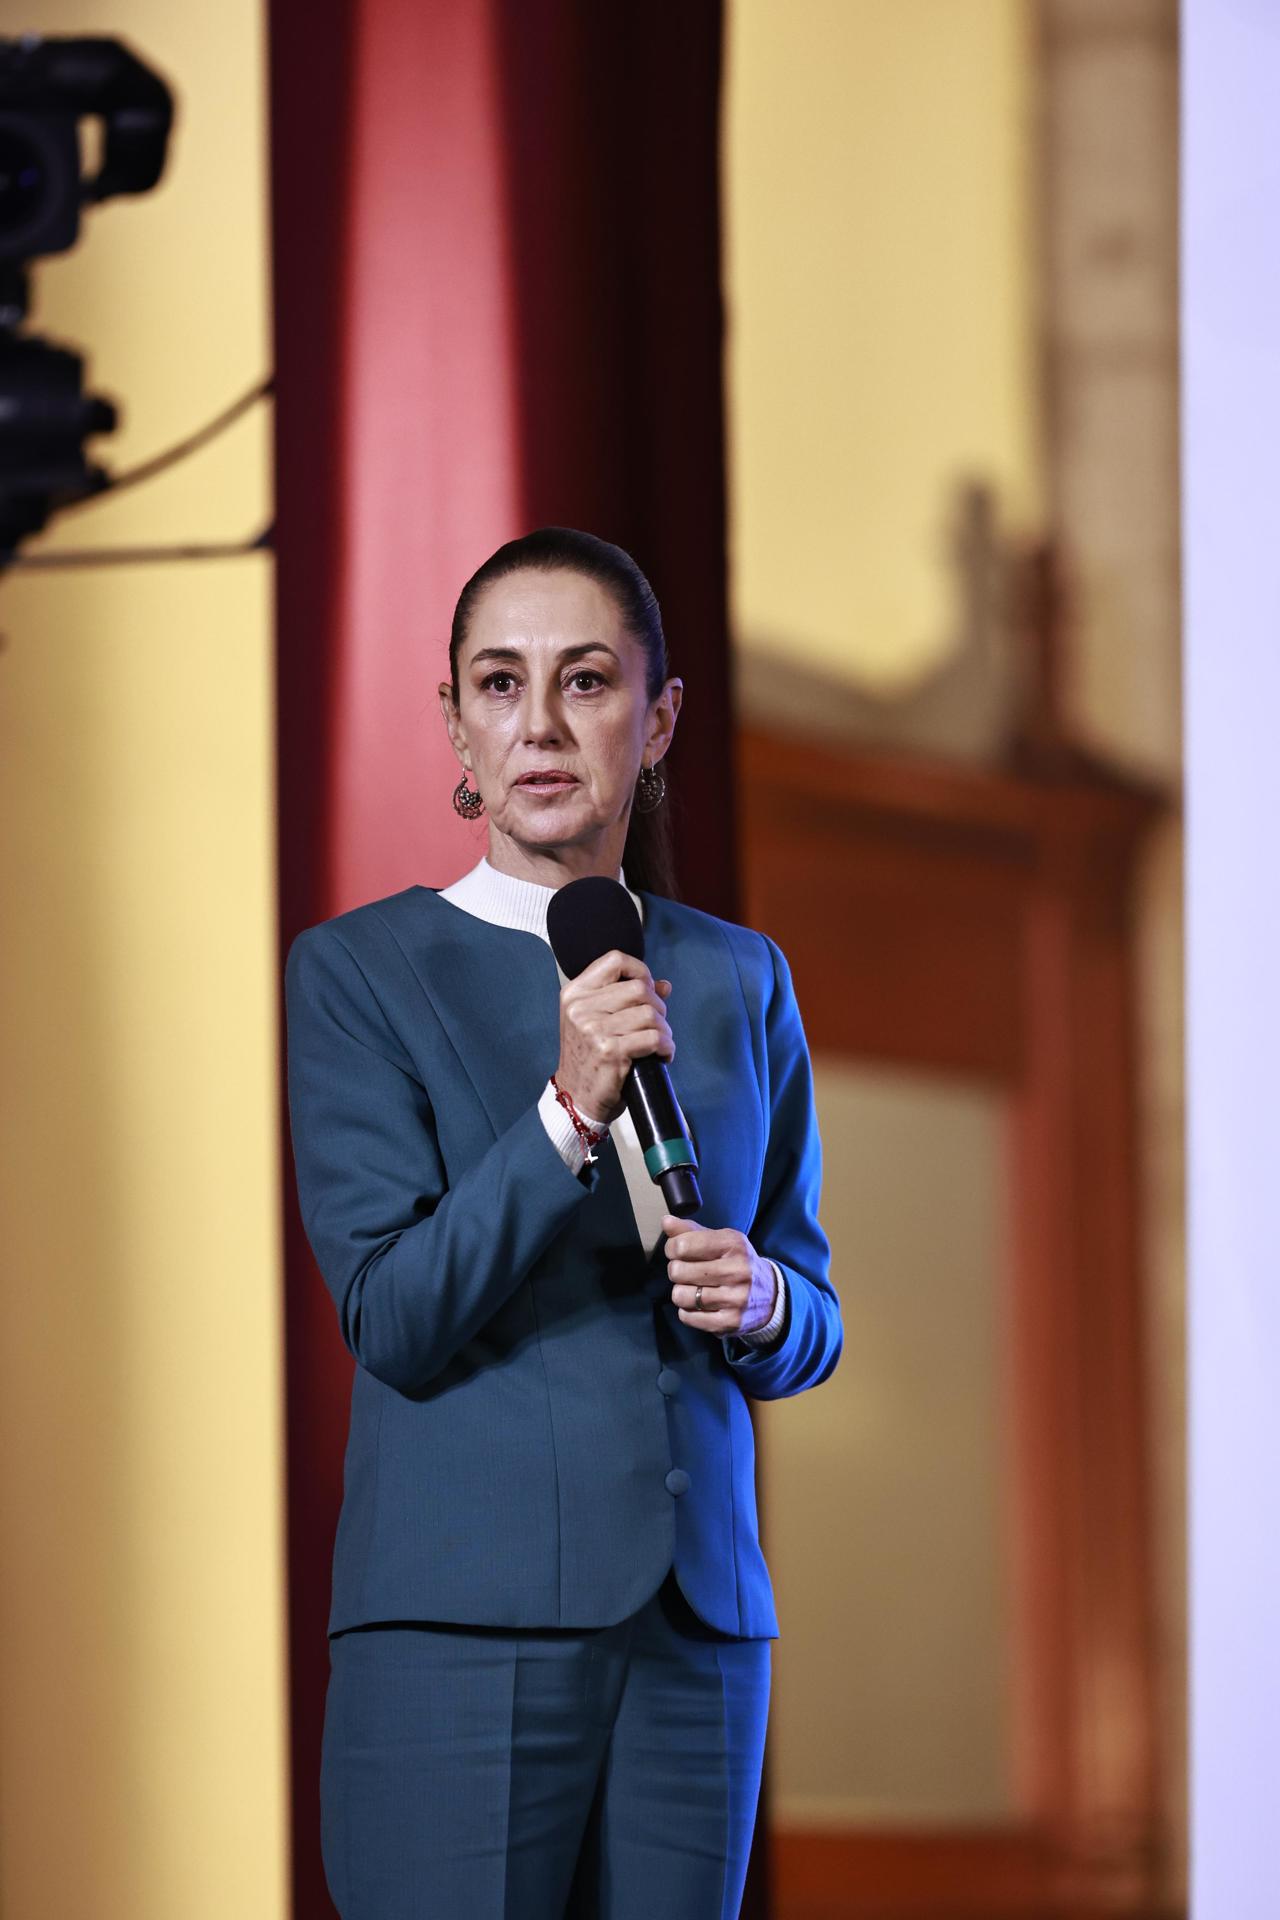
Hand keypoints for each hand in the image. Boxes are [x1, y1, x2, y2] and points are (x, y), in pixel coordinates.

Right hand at [555, 954, 673, 1124]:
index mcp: (575, 993)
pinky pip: (654, 1038)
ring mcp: (594, 1029)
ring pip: (650, 1013)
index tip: (648, 989)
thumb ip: (626, 998)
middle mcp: (581, 1008)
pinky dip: (666, 1046)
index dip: (640, 971)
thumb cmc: (588, 1056)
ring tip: (659, 1042)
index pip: (615, 960)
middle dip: (658, 1006)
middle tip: (657, 1024)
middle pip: (639, 988)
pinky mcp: (610, 1051)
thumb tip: (664, 985)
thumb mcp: (595, 1020)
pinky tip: (661, 1055)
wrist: (576, 1096)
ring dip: (664, 1029)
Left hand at [662, 1213, 777, 1335]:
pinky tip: (700, 1305)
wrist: (771, 1295)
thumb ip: (691, 1231)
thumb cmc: (737, 1263)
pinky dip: (688, 1311)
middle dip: (677, 1271)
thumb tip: (666, 1221)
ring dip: (681, 1292)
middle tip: (688, 1271)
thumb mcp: (721, 1240)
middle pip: (677, 1271)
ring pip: (680, 1296)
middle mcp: (737, 1271)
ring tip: (694, 1288)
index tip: (678, 1251)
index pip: (683, 1245)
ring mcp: (735, 1299)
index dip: (672, 1248)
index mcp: (734, 1244)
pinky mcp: (730, 1322)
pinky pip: (687, 1317)